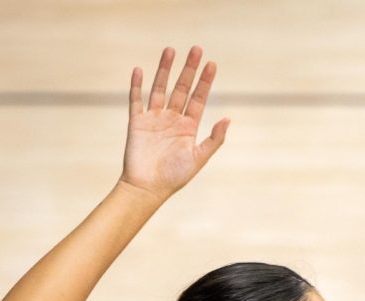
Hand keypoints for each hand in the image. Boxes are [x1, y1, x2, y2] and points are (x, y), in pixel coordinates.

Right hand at [119, 46, 229, 200]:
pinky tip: (139, 69)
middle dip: (189, 69)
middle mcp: (172, 119)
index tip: (212, 64)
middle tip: (196, 49)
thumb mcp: (199, 158)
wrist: (147, 188)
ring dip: (165, 70)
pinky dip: (137, 85)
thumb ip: (214, 139)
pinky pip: (136, 99)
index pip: (199, 98)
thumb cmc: (175, 177)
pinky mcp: (137, 122)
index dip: (205, 81)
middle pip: (181, 88)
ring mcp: (154, 119)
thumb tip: (228, 119)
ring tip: (170, 50)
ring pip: (160, 88)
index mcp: (188, 127)